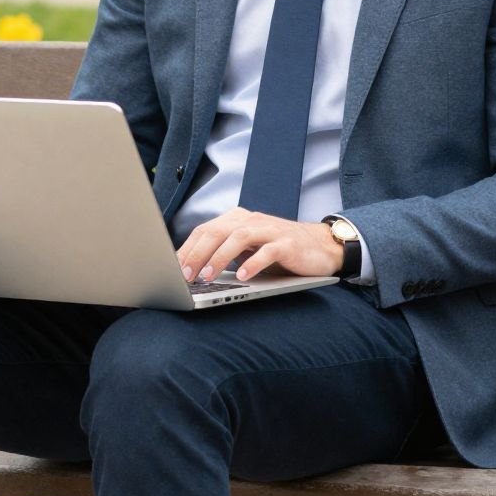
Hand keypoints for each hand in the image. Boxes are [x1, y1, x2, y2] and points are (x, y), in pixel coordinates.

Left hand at [177, 208, 341, 282]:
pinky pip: (267, 251)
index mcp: (238, 219)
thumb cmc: (280, 251)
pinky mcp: (288, 244)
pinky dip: (252, 263)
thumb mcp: (249, 250)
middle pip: (218, 231)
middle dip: (197, 254)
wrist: (322, 247)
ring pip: (239, 237)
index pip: (205, 230)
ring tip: (208, 276)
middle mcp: (252, 220)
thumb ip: (225, 252)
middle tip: (185, 276)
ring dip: (220, 257)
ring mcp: (271, 230)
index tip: (173, 270)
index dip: (187, 249)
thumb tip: (192, 270)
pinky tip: (242, 276)